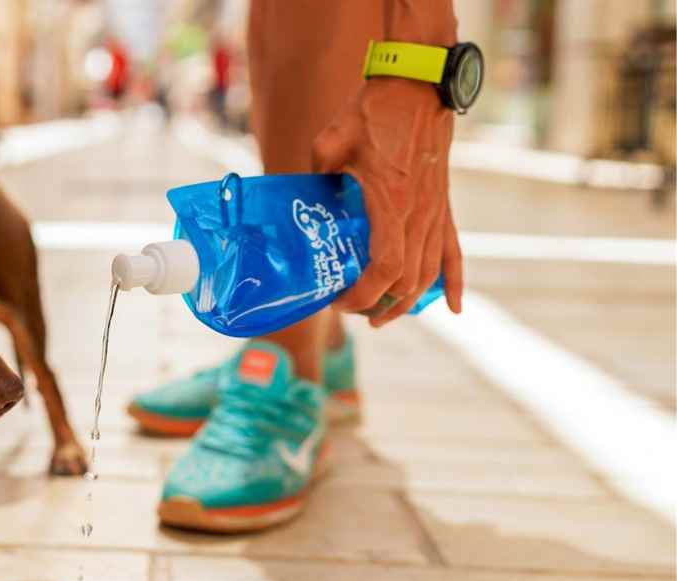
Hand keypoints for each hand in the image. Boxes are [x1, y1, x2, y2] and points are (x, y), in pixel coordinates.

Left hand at [312, 77, 462, 325]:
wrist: (416, 86)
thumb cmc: (372, 112)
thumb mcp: (328, 144)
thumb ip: (316, 177)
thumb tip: (304, 202)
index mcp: (391, 204)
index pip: (384, 270)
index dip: (364, 295)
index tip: (339, 299)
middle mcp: (419, 215)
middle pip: (408, 281)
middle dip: (380, 306)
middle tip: (353, 312)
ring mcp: (436, 212)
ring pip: (429, 273)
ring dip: (408, 301)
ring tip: (384, 316)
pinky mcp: (444, 206)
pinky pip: (454, 251)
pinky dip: (455, 281)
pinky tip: (455, 308)